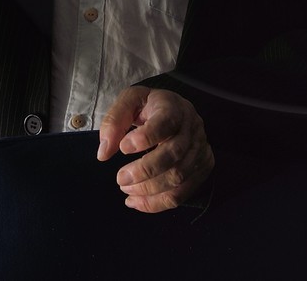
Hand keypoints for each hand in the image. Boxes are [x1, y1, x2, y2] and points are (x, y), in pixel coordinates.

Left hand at [97, 86, 214, 211]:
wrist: (176, 111)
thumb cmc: (150, 107)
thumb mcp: (129, 102)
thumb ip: (114, 122)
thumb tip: (104, 153)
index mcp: (174, 107)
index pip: (166, 122)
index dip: (145, 137)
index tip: (123, 147)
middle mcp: (192, 127)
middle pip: (174, 153)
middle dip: (144, 170)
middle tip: (121, 178)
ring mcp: (200, 149)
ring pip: (179, 176)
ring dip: (148, 189)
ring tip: (126, 189)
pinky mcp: (202, 167)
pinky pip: (181, 193)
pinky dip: (156, 203)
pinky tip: (136, 201)